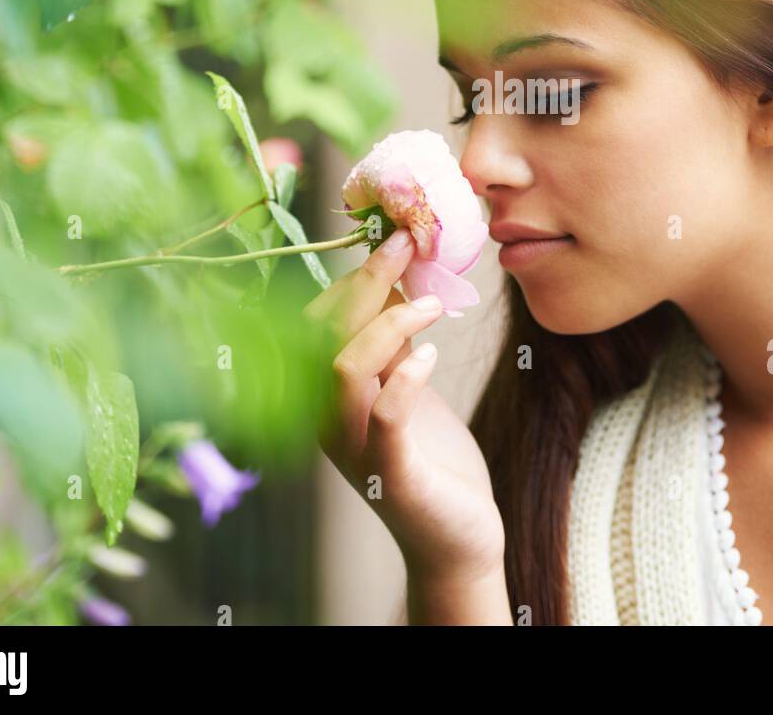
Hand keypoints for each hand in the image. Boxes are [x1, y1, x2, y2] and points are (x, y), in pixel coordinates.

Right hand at [310, 228, 505, 583]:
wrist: (458, 536)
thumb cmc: (433, 456)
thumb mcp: (408, 384)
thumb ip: (391, 340)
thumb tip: (393, 274)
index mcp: (325, 394)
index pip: (314, 321)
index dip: (349, 274)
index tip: (392, 237)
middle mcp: (327, 420)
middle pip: (323, 335)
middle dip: (364, 280)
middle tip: (407, 243)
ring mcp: (355, 450)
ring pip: (344, 369)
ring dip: (388, 322)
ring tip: (432, 304)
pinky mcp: (391, 476)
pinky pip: (385, 418)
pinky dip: (406, 378)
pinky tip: (431, 355)